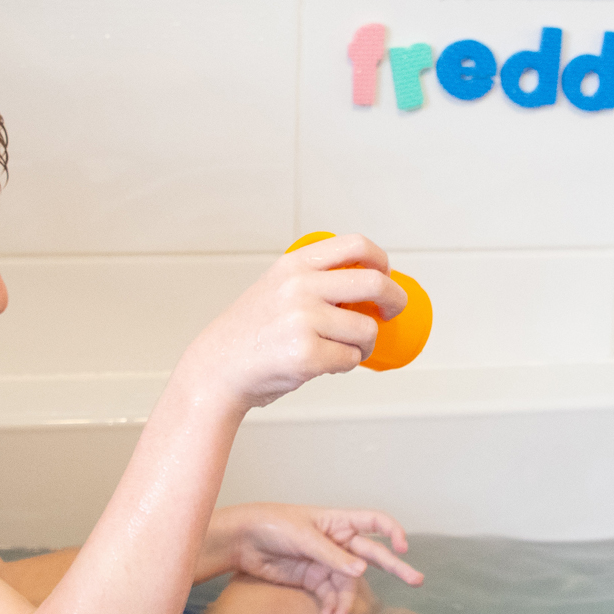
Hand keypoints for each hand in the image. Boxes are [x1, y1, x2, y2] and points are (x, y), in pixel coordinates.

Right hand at [173, 235, 405, 410]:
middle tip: (392, 312)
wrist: (217, 368)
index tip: (386, 275)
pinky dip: (346, 364)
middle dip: (395, 300)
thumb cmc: (251, 333)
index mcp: (295, 264)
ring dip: (365, 344)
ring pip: (366, 329)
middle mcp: (300, 286)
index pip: (356, 245)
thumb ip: (313, 280)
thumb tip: (368, 285)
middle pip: (375, 283)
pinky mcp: (307, 354)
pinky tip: (325, 364)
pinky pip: (351, 358)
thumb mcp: (276, 287)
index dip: (382, 260)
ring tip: (344, 349)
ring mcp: (303, 320)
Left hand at [207, 503, 421, 613]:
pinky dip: (332, 607)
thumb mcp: (303, 537)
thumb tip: (361, 571)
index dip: (392, 531)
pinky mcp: (313, 580)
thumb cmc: (272, 525)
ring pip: (348, 584)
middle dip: (395, 568)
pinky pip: (330, 596)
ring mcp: (327, 562)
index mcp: (338, 521)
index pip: (374, 522)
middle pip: (372, 555)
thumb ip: (332, 555)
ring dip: (347, 602)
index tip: (403, 547)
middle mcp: (338, 541)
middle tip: (417, 580)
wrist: (242, 541)